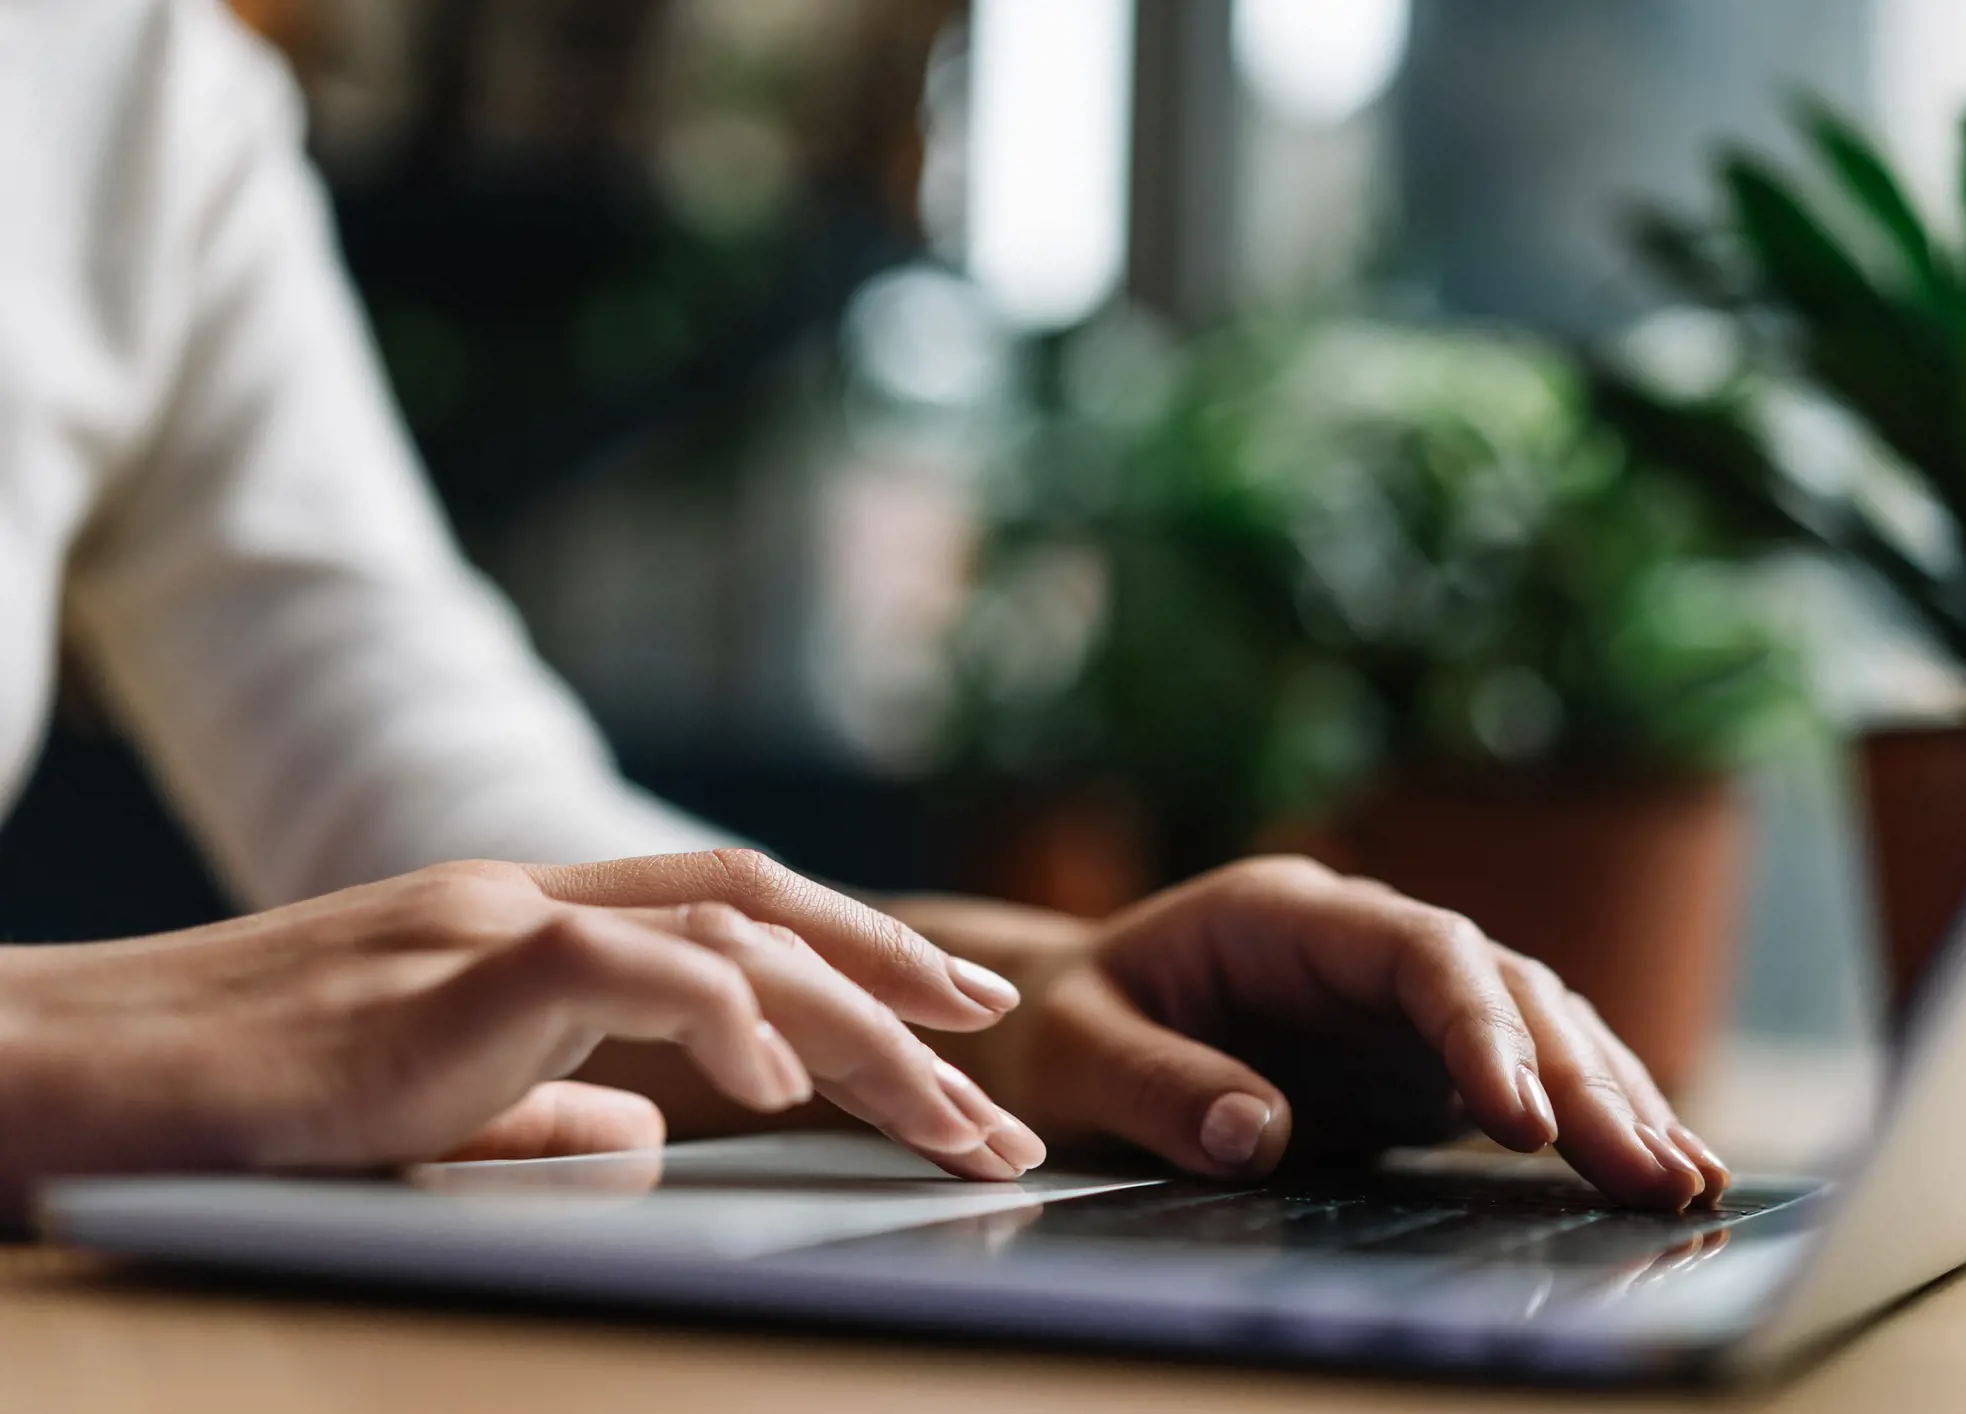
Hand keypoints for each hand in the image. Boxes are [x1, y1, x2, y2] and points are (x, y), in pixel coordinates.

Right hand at [0, 851, 1044, 1216]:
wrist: (56, 1077)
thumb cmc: (224, 1104)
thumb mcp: (420, 1109)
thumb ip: (537, 1110)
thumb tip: (646, 1137)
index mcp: (529, 927)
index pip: (732, 916)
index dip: (857, 958)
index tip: (954, 1020)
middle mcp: (528, 898)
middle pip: (765, 918)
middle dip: (901, 992)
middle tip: (1003, 1073)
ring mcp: (487, 921)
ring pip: (730, 939)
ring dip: (860, 1030)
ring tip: (954, 1112)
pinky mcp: (442, 969)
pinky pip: (622, 969)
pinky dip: (721, 1018)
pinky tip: (784, 1089)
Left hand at [910, 857, 1728, 1210]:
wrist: (1060, 1022)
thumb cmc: (1059, 1027)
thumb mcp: (1075, 1051)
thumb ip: (1156, 1084)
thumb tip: (1256, 1136)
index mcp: (1285, 914)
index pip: (1417, 950)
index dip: (1479, 1024)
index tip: (1521, 1115)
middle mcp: (1361, 944)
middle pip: (1500, 986)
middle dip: (1580, 1075)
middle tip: (1647, 1170)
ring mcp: (1396, 1000)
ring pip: (1533, 1024)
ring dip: (1609, 1096)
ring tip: (1681, 1180)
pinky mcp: (1412, 1058)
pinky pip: (1519, 1077)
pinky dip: (1584, 1118)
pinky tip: (1651, 1168)